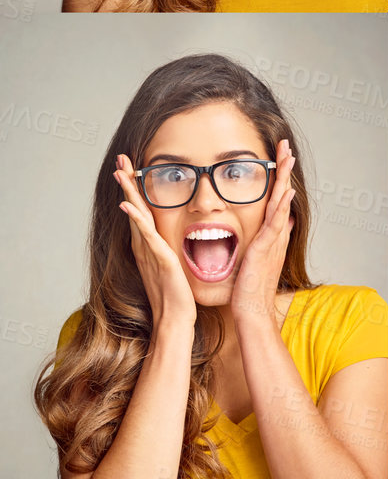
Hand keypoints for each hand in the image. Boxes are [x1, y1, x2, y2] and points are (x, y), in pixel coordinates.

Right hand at [113, 154, 196, 330]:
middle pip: (134, 207)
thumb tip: (177, 239)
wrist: (175, 319)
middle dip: (127, 182)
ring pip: (137, 216)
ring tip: (120, 171)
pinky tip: (129, 205)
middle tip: (120, 159)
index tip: (130, 168)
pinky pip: (146, 235)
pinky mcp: (159, 259)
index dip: (134, 189)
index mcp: (149, 245)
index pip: (140, 211)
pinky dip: (136, 219)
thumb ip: (170, 250)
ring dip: (129, 192)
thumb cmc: (176, 296)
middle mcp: (145, 246)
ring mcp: (150, 251)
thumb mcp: (173, 266)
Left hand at [231, 140, 294, 328]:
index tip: (280, 158)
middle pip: (282, 194)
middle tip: (286, 146)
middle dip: (284, 169)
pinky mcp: (266, 249)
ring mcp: (273, 241)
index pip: (277, 199)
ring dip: (284, 179)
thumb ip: (267, 239)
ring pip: (280, 203)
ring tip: (288, 157)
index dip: (280, 177)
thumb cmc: (249, 289)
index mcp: (272, 235)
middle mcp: (276, 234)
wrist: (251, 310)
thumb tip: (282, 223)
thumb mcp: (255, 258)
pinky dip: (281, 207)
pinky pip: (275, 224)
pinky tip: (285, 191)